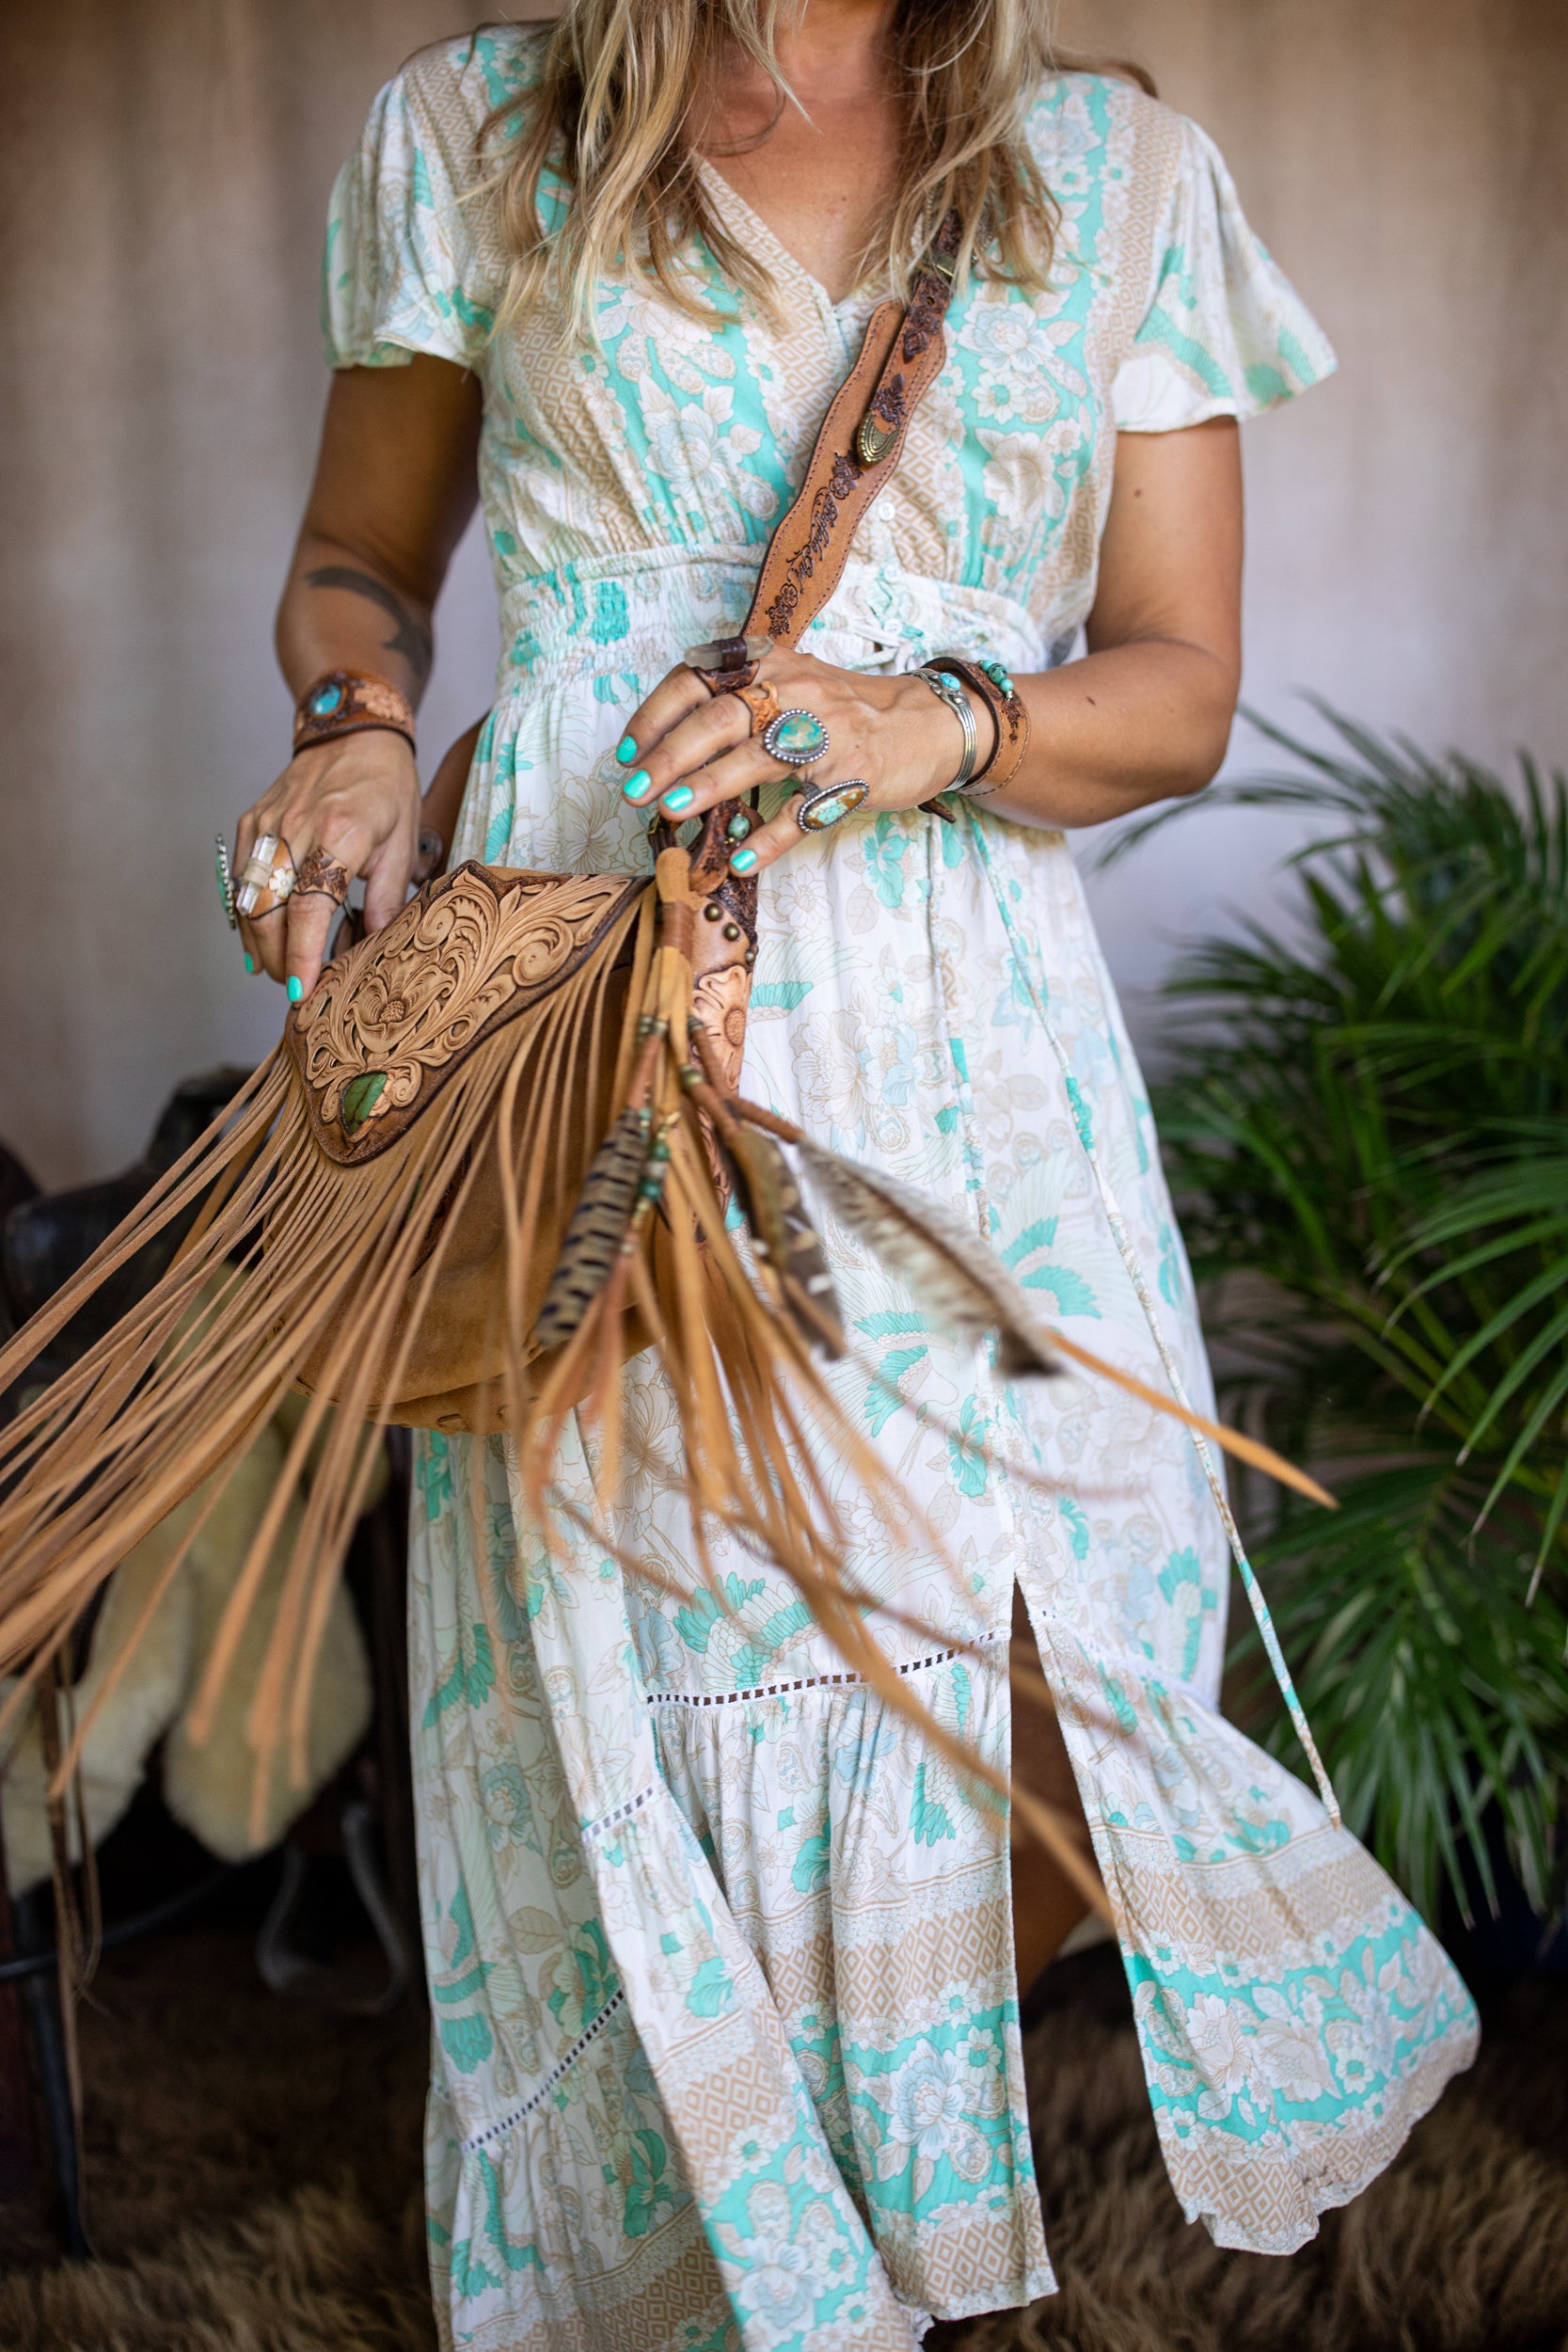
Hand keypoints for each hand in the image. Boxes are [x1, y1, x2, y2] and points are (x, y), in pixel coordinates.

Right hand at [233, 730, 420, 996]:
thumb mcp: (404, 844)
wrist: (353, 734)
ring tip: (280, 971)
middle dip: (279, 960)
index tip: (303, 991)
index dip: (303, 955)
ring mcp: (268, 825)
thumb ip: (388, 899)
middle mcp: (297, 829)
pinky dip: (246, 915)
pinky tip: (258, 943)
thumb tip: (376, 949)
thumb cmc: (386, 789)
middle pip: (271, 911)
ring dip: (259, 944)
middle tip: (296, 988)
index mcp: (341, 834)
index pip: (312, 908)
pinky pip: (240, 879)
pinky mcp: (252, 822)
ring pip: (248, 900)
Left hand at [614, 650, 983, 875]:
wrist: (927, 722)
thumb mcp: (790, 682)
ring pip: (756, 758)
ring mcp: (826, 735)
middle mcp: (796, 691)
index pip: (699, 679)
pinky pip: (803, 812)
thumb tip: (664, 746)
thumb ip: (736, 700)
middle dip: (670, 756)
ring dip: (707, 787)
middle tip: (635, 790)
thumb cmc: (845, 709)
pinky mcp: (851, 777)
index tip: (627, 751)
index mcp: (771, 663)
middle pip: (721, 718)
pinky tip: (740, 857)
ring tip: (669, 813)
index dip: (656, 715)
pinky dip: (770, 838)